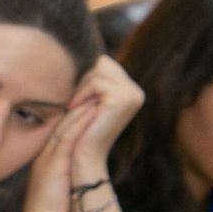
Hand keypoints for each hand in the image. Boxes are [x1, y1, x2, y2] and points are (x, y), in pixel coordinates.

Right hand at [21, 96, 98, 211]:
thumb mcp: (56, 187)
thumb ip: (64, 173)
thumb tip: (77, 170)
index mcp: (44, 159)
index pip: (58, 129)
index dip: (71, 112)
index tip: (86, 99)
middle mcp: (44, 154)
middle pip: (59, 122)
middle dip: (74, 103)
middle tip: (91, 88)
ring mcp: (47, 158)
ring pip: (63, 125)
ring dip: (79, 106)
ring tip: (95, 91)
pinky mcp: (54, 165)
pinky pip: (68, 138)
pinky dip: (79, 122)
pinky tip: (92, 109)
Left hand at [67, 56, 142, 173]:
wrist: (85, 154)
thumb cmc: (82, 128)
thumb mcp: (92, 101)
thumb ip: (98, 81)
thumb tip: (100, 57)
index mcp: (131, 91)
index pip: (105, 63)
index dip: (87, 78)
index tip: (80, 100)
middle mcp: (136, 91)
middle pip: (103, 63)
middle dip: (85, 81)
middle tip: (78, 104)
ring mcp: (132, 95)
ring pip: (99, 70)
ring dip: (82, 89)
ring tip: (78, 108)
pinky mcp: (122, 99)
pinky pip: (95, 82)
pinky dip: (81, 94)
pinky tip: (76, 109)